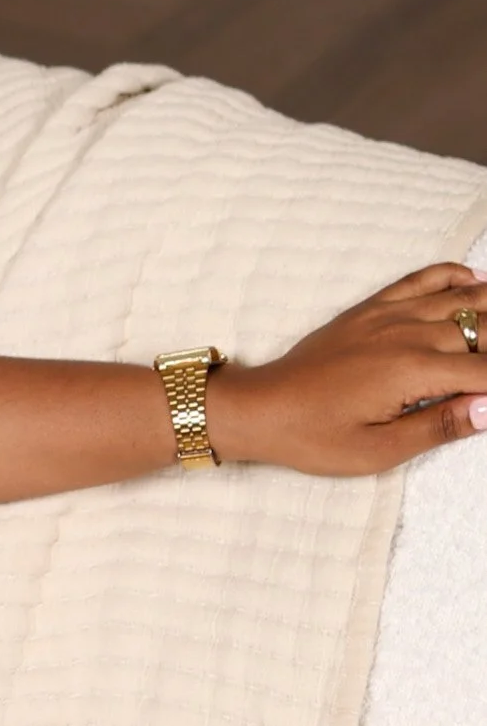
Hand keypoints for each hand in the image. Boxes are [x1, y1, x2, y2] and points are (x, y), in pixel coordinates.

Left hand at [210, 264, 486, 475]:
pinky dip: (453, 276)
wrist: (261, 407)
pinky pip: (420, 279)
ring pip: (461, 300)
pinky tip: (476, 283)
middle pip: (482, 331)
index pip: (485, 372)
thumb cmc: (315, 435)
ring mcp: (387, 315)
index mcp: (412, 371)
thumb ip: (440, 426)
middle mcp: (405, 333)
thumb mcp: (380, 449)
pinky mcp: (371, 308)